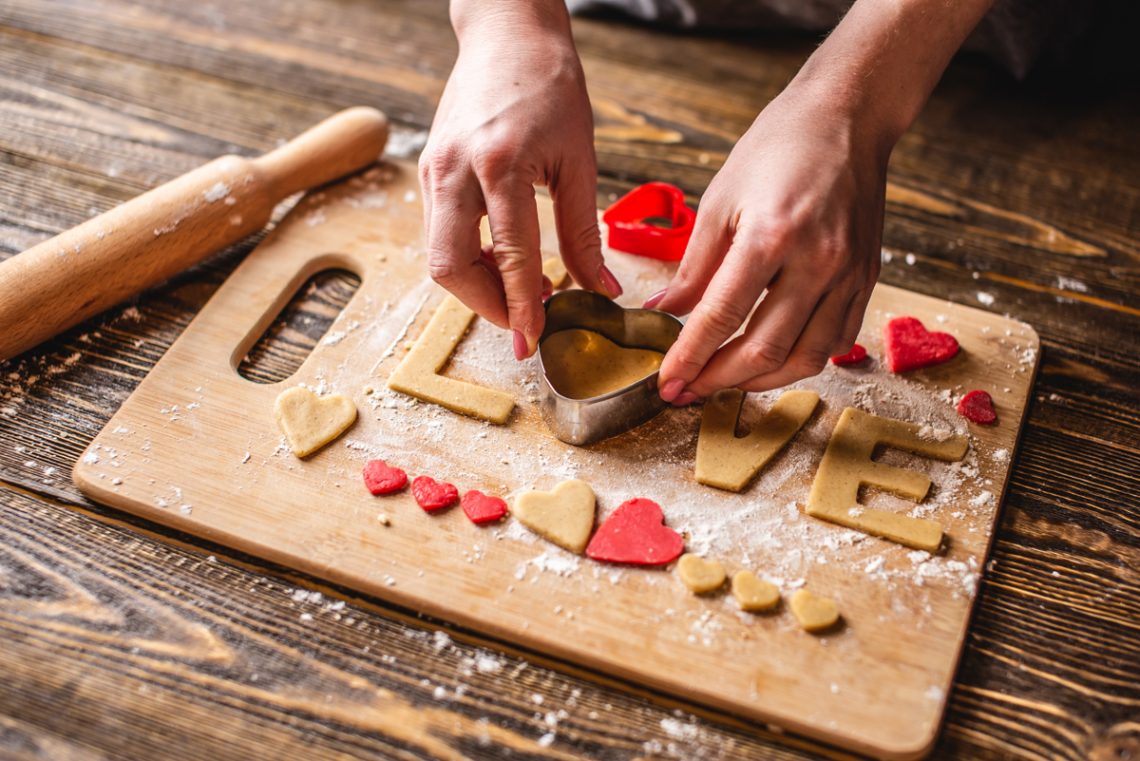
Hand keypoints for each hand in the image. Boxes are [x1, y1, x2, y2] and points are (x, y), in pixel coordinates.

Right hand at [420, 3, 620, 359]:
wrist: (507, 33)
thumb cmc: (550, 85)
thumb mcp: (579, 157)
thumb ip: (584, 230)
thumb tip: (601, 289)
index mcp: (499, 164)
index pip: (508, 256)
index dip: (523, 306)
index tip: (535, 341)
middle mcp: (454, 170)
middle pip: (449, 267)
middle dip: (486, 306)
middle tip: (524, 323)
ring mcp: (433, 170)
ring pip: (438, 254)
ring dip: (476, 285)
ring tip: (519, 293)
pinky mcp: (428, 170)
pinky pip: (438, 232)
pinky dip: (467, 258)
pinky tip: (499, 262)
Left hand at [651, 85, 886, 402]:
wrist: (847, 118)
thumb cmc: (776, 149)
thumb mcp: (720, 201)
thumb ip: (693, 268)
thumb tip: (662, 314)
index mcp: (772, 236)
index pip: (721, 317)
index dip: (689, 357)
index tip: (666, 382)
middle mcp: (818, 261)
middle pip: (765, 349)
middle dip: (719, 380)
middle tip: (686, 393)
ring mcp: (849, 274)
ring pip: (805, 358)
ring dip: (760, 381)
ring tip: (724, 383)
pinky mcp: (867, 279)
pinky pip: (836, 341)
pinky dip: (801, 361)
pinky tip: (771, 360)